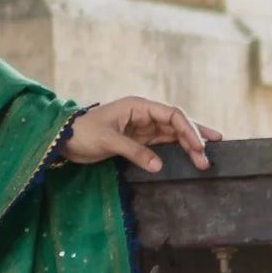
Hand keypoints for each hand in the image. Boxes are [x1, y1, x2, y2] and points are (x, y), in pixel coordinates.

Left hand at [65, 97, 219, 172]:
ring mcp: (142, 127)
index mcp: (138, 106)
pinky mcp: (138, 140)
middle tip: (208, 158)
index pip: (171, 114)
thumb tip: (159, 166)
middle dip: (193, 140)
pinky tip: (189, 157)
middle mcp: (143, 114)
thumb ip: (134, 151)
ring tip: (205, 160)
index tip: (199, 147)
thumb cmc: (83, 133)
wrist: (64, 139)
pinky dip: (176, 150)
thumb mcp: (107, 140)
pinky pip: (162, 144)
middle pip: (176, 124)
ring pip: (172, 135)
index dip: (188, 130)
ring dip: (188, 146)